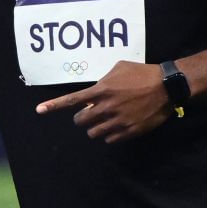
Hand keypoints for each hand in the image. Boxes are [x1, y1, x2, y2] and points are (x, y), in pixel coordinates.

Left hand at [35, 60, 174, 143]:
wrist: (167, 86)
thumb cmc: (143, 73)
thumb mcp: (119, 68)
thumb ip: (103, 79)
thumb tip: (95, 89)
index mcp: (102, 90)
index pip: (72, 100)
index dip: (54, 106)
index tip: (39, 110)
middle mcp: (106, 107)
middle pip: (80, 121)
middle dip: (82, 118)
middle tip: (90, 114)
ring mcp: (117, 121)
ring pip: (93, 133)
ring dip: (95, 128)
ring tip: (105, 120)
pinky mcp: (128, 131)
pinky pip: (109, 139)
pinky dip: (109, 134)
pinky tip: (118, 125)